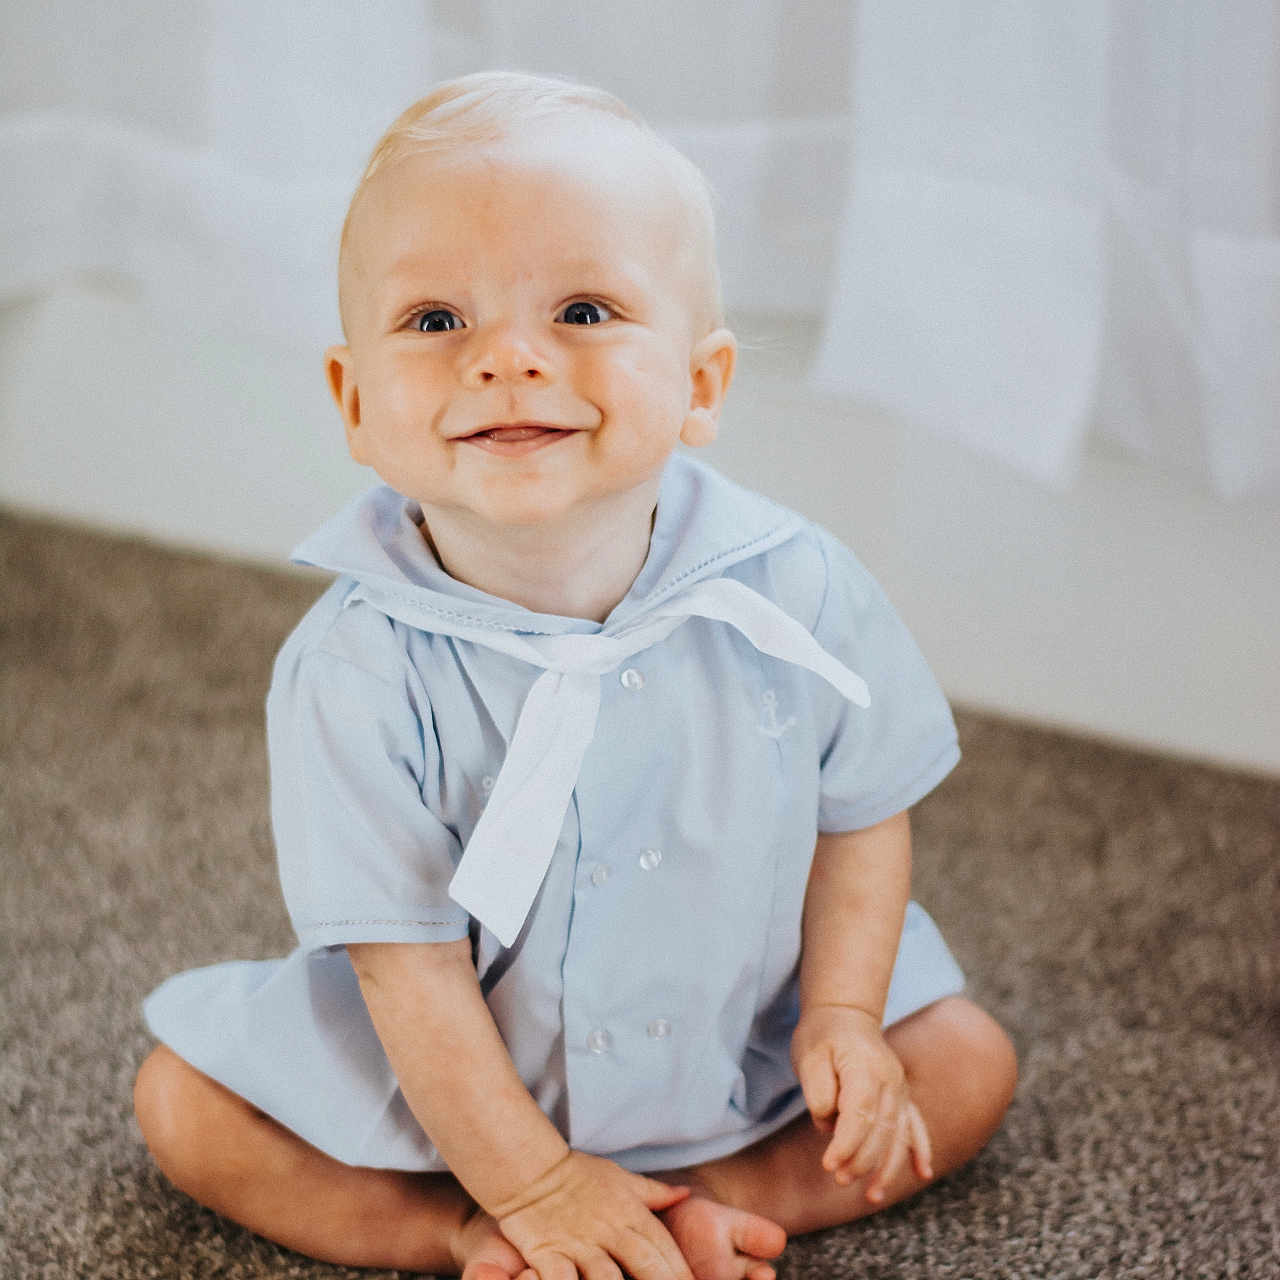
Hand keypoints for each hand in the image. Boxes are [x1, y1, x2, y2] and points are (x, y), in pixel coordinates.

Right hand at [490, 1150, 693, 1279]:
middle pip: (646, 1266)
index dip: (682, 1273)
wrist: (531, 1169)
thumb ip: (654, 1193)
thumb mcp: (621, 1179)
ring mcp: (579, 1244)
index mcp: (630, 1214)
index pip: (664, 1249)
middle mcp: (609, 1231)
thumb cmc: (578, 1176)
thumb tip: (685, 1194)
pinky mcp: (548, 1253)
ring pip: (606, 1279)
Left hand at [791, 1004, 932, 1202]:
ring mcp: (900, 1088)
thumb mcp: (808, 1055)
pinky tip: (922, 1172)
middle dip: (861, 1160)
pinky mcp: (902, 1095)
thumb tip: (830, 1124)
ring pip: (899, 1134)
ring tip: (872, 1195)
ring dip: (887, 1167)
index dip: (846, 1145)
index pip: (860, 1114)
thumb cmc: (822, 1035)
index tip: (828, 1164)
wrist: (845, 1013)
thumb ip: (818, 1090)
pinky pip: (915, 1124)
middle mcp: (890, 1080)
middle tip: (838, 1178)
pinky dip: (919, 1149)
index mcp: (865, 1068)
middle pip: (881, 1130)